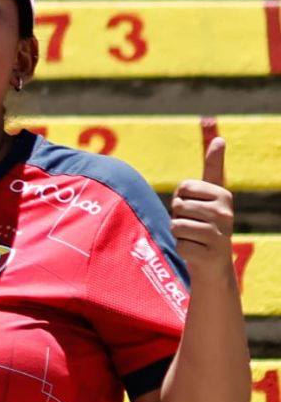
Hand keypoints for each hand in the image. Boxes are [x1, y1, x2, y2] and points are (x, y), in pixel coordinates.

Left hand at [171, 137, 234, 278]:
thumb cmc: (206, 223)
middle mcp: (225, 213)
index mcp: (223, 194)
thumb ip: (213, 167)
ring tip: (195, 238)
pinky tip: (196, 252)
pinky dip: (182, 249)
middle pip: (178, 206)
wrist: (214, 263)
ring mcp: (220, 234)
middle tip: (194, 226)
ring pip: (176, 225)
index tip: (195, 205)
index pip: (184, 186)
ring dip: (179, 234)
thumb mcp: (210, 194)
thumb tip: (220, 138)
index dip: (181, 197)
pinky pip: (179, 245)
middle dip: (178, 217)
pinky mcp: (210, 253)